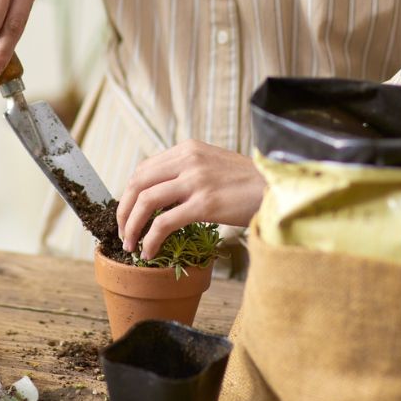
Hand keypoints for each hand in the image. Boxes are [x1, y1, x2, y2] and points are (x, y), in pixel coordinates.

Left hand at [117, 140, 264, 259]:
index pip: (144, 169)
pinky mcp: (205, 204)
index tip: (129, 213)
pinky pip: (164, 223)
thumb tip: (162, 196)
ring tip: (130, 244)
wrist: (278, 189)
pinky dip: (151, 239)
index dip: (130, 193)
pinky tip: (150, 251)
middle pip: (138, 182)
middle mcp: (188, 160)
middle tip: (122, 232)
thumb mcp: (214, 165)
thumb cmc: (249, 183)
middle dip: (124, 210)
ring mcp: (196, 180)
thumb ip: (188, 172)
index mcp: (188, 149)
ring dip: (132, 226)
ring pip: (146, 201)